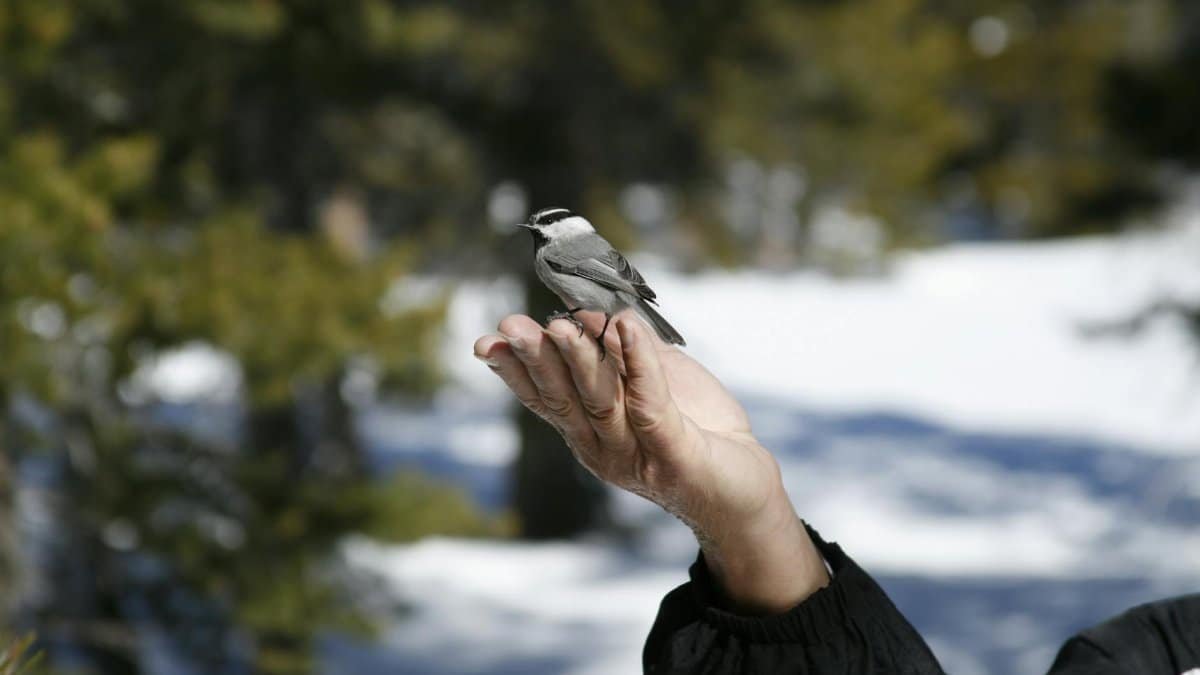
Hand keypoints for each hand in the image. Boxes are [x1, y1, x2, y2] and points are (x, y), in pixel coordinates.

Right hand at [474, 311, 828, 613]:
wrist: (745, 490)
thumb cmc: (697, 431)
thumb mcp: (653, 382)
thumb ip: (624, 352)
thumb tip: (593, 313)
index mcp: (590, 431)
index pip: (544, 398)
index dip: (514, 371)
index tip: (486, 342)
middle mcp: (602, 447)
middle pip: (562, 398)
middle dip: (534, 359)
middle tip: (510, 327)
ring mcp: (636, 454)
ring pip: (599, 401)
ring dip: (579, 359)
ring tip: (560, 325)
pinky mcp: (672, 454)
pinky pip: (650, 405)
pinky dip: (638, 362)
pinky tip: (627, 328)